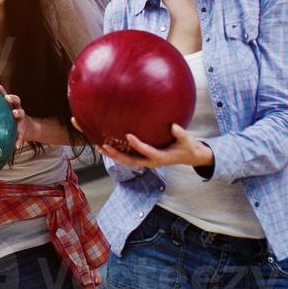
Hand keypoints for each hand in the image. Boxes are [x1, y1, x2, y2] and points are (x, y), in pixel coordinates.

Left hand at [0, 78, 41, 150]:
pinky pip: (21, 136)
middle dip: (12, 97)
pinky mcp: (23, 130)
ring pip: (22, 112)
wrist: (25, 130)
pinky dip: (19, 140)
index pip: (1, 91)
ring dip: (19, 112)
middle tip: (7, 98)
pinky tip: (16, 146)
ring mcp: (21, 118)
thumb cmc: (6, 120)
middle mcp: (15, 108)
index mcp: (7, 104)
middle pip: (15, 99)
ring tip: (15, 114)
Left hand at [95, 124, 211, 170]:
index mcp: (161, 158)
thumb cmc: (187, 147)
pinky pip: (128, 156)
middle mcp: (151, 161)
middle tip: (103, 146)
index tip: (128, 135)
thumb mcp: (188, 141)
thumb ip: (181, 134)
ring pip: (127, 160)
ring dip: (113, 155)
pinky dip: (117, 152)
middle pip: (131, 161)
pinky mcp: (144, 158)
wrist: (189, 156)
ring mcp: (146, 161)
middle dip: (116, 155)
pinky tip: (107, 145)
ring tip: (98, 147)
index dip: (138, 145)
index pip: (147, 152)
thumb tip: (174, 127)